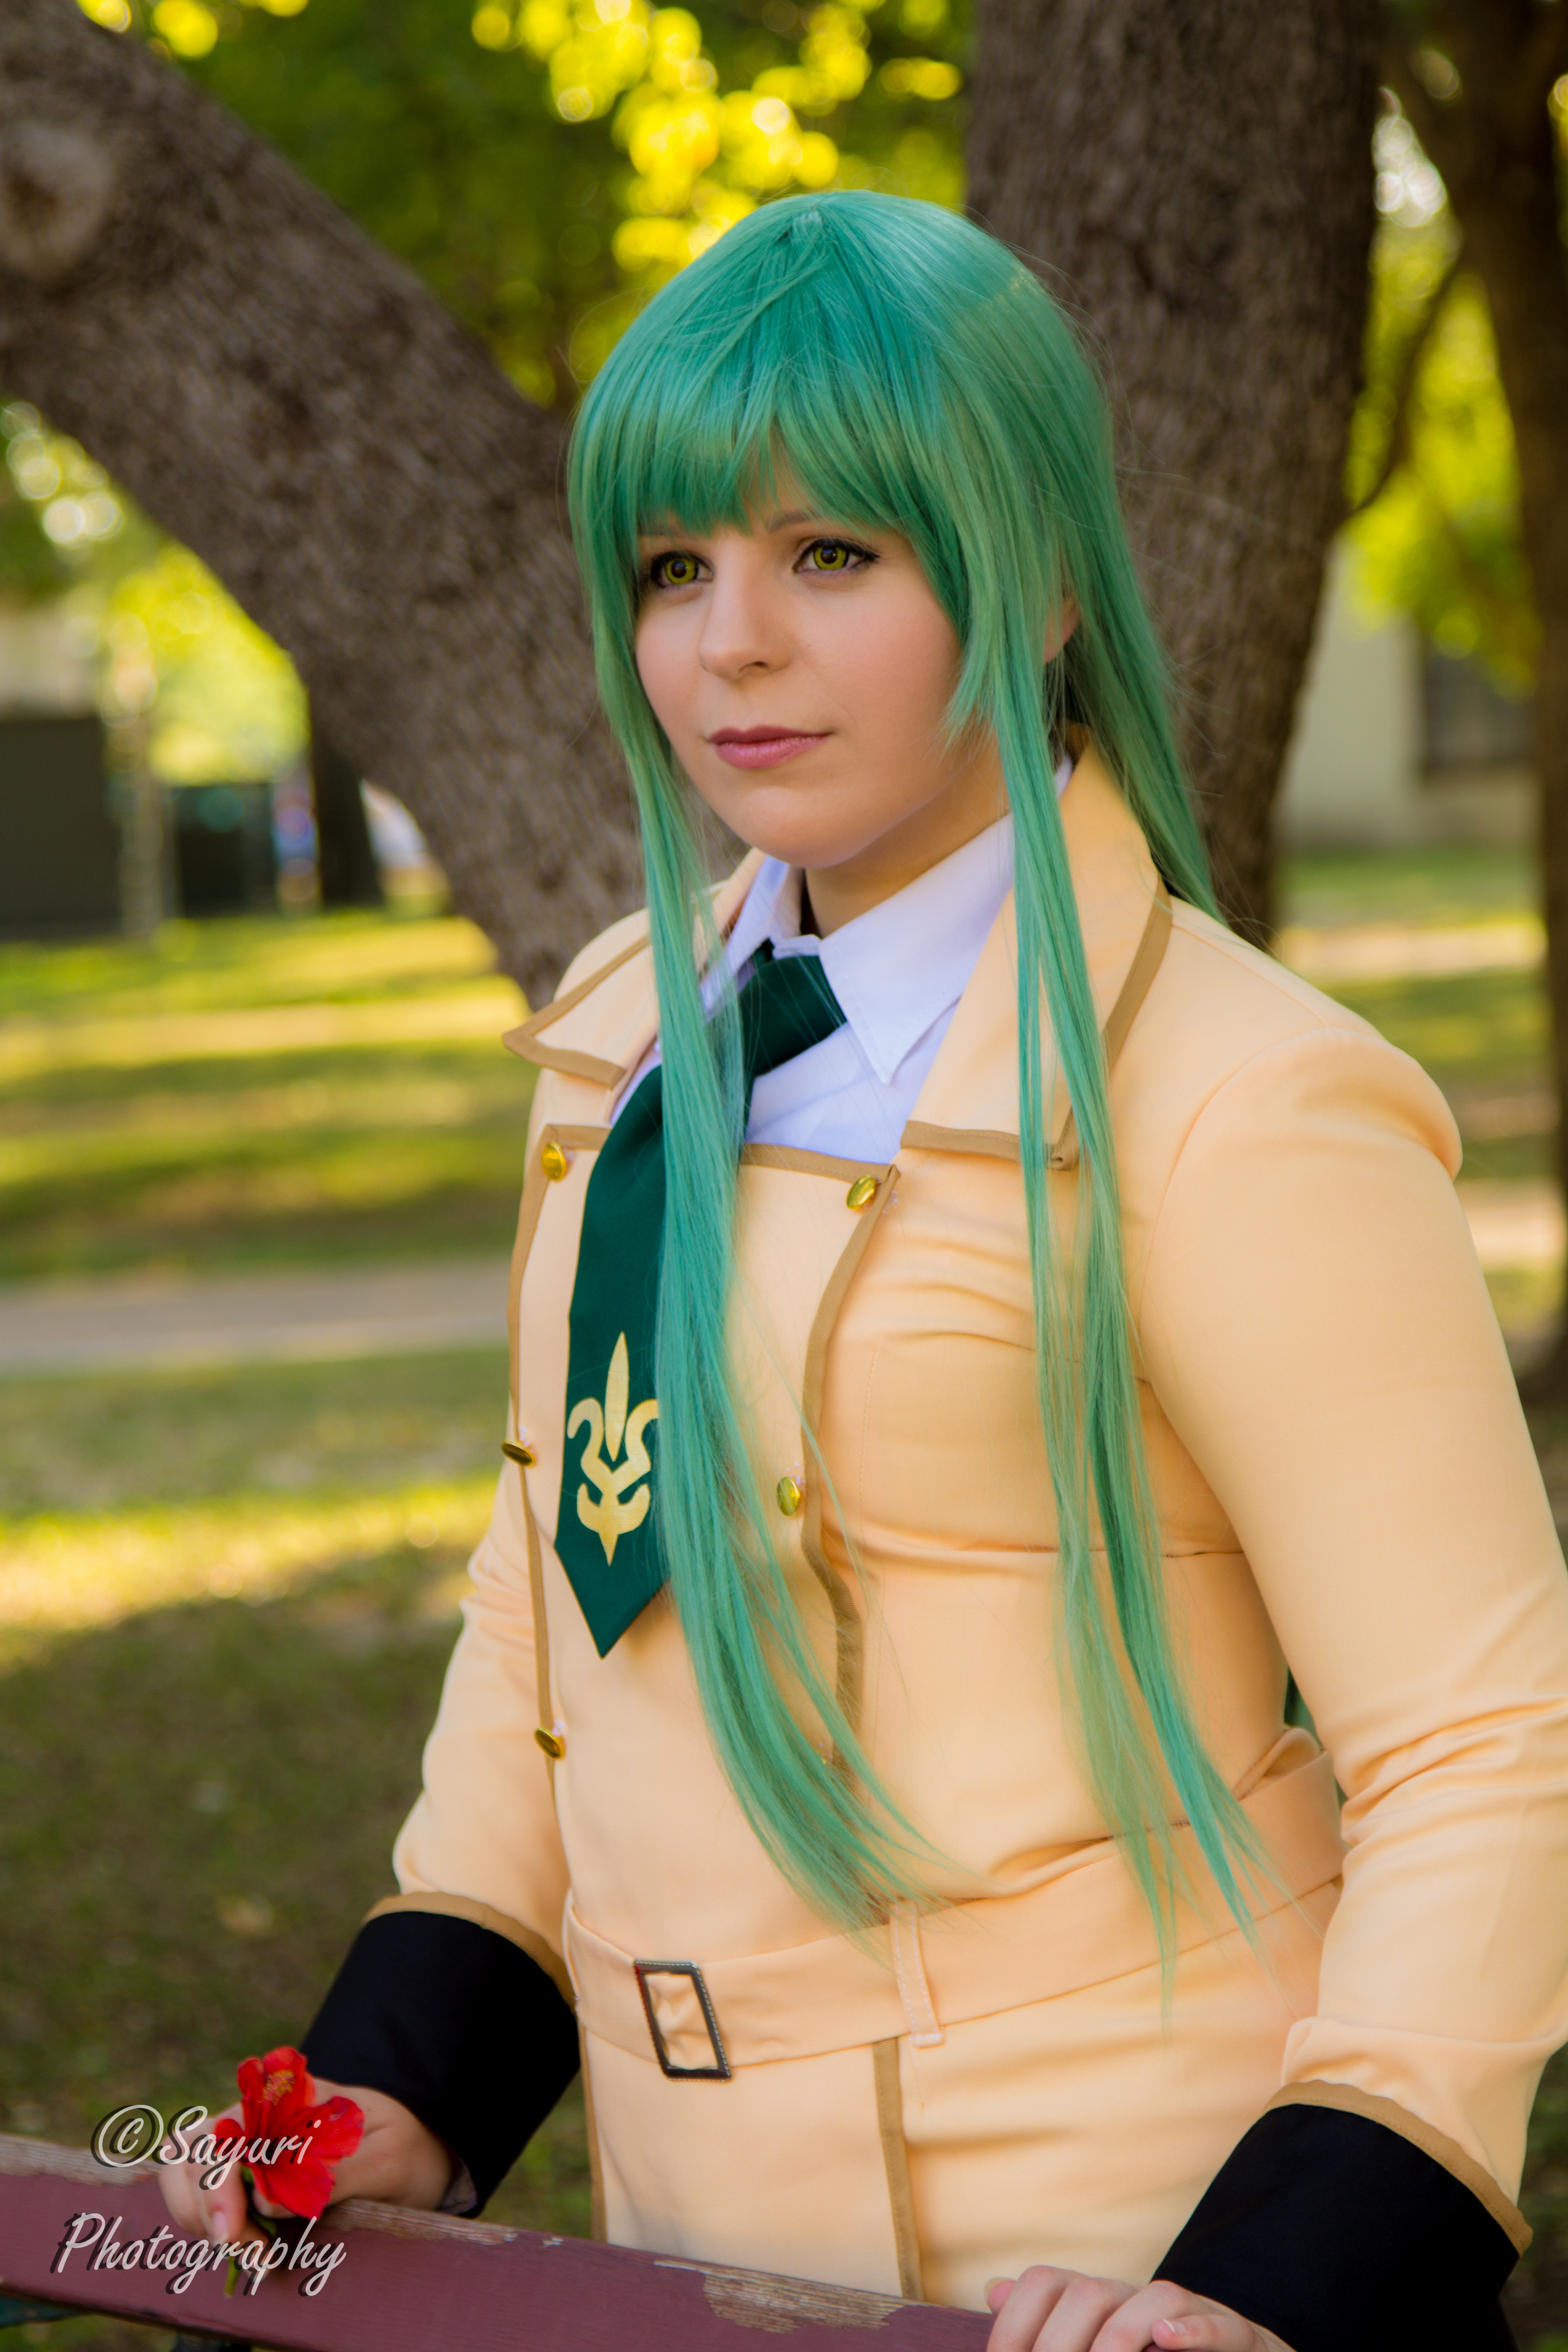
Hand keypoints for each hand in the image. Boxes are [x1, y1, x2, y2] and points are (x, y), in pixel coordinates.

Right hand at [158, 2083, 455, 2246]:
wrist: (420, 2150)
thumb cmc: (406, 2149)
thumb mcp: (388, 2160)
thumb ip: (336, 2174)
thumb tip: (265, 2200)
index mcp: (291, 2098)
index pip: (223, 2131)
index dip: (215, 2184)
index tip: (233, 2233)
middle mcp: (259, 2114)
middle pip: (190, 2150)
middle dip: (204, 2207)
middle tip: (250, 2249)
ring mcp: (248, 2142)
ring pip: (186, 2172)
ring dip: (204, 2218)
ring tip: (254, 2251)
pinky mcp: (247, 2171)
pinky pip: (203, 2192)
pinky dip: (212, 2224)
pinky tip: (252, 2245)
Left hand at [986, 2266, 1295, 2351]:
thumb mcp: (1101, 2340)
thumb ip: (1050, 2324)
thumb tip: (993, 2291)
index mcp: (1104, 2301)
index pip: (1047, 2282)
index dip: (1016, 2321)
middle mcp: (1141, 2297)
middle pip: (1090, 2292)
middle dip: (1058, 2341)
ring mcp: (1193, 2313)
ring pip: (1155, 2296)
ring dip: (1119, 2335)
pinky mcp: (1242, 2337)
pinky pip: (1222, 2323)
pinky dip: (1195, 2330)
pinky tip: (1167, 2341)